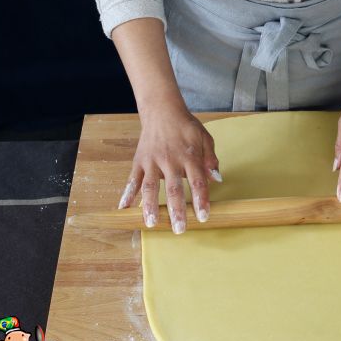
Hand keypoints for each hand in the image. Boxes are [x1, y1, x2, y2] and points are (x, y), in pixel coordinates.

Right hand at [117, 101, 221, 233]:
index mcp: (189, 156)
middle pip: (173, 189)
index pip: (197, 181)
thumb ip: (211, 159)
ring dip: (150, 206)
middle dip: (176, 210)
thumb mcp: (204, 138)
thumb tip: (217, 179)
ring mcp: (152, 161)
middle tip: (179, 229)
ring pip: (150, 186)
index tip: (203, 217)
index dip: (200, 200)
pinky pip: (132, 180)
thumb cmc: (186, 127)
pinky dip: (127, 194)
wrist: (162, 110)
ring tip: (151, 224)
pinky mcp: (139, 161)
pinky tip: (123, 208)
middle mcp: (170, 160)